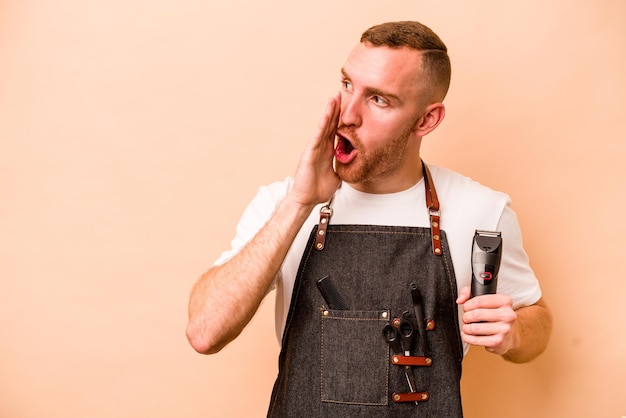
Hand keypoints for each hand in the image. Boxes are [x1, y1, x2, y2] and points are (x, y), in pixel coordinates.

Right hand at [289, 93, 341, 207]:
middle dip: (336, 109)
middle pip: (330, 123)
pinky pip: (318, 135)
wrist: (306, 199)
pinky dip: (323, 124)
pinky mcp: (310, 152)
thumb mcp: (338, 176)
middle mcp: (321, 146)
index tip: (350, 105)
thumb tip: (355, 166)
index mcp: (328, 150)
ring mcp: (315, 148)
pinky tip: (328, 114)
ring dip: (330, 111)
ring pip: (324, 126)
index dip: (343, 118)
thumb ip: (344, 167)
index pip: (337, 130)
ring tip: (335, 97)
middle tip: (343, 93)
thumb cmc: (318, 189)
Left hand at [456, 286, 518, 355]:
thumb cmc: (495, 315)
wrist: (509, 335)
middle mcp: (507, 315)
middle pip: (476, 315)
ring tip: (467, 327)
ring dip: (466, 328)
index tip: (466, 308)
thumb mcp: (485, 298)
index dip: (467, 305)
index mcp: (504, 301)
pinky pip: (476, 340)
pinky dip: (467, 338)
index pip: (478, 301)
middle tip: (466, 318)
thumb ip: (469, 292)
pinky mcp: (499, 342)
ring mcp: (504, 329)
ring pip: (474, 328)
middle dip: (466, 317)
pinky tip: (468, 335)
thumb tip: (460, 299)